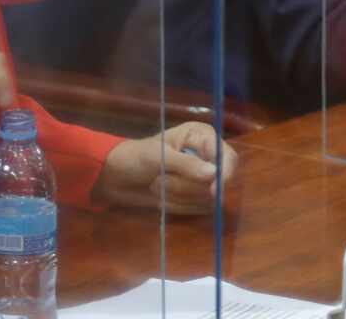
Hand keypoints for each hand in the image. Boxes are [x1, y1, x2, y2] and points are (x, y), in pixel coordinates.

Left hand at [91, 122, 238, 214]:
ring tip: (155, 185)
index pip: (228, 157)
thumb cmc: (136, 157)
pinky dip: (178, 206)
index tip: (212, 192)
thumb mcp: (158, 157)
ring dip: (178, 196)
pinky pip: (197, 209)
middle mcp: (207, 156)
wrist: (117, 178)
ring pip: (207, 198)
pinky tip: (161, 198)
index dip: (225, 174)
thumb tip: (214, 174)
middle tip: (159, 182)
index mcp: (202, 136)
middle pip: (218, 182)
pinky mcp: (195, 197)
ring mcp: (202, 179)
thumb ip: (186, 165)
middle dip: (187, 187)